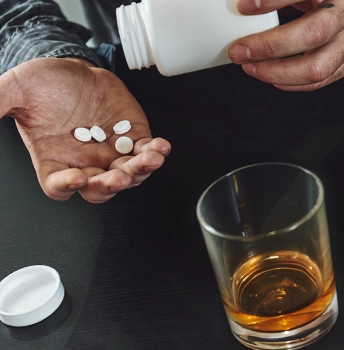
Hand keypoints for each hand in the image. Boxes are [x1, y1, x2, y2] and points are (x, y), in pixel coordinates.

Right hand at [0, 58, 170, 202]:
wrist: (74, 70)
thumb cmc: (45, 84)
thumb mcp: (17, 90)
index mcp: (55, 161)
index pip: (59, 186)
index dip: (66, 186)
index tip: (74, 178)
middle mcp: (84, 163)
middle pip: (99, 188)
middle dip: (111, 185)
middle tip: (119, 177)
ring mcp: (110, 154)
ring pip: (128, 174)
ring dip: (140, 170)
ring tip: (149, 158)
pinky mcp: (131, 140)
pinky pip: (144, 152)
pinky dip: (154, 152)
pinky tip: (161, 147)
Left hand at [229, 0, 343, 90]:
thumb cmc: (333, 0)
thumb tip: (247, 5)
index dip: (272, 1)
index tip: (244, 7)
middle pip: (312, 35)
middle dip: (268, 47)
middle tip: (240, 51)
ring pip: (315, 68)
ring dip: (275, 72)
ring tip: (250, 66)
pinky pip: (318, 82)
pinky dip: (289, 83)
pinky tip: (271, 76)